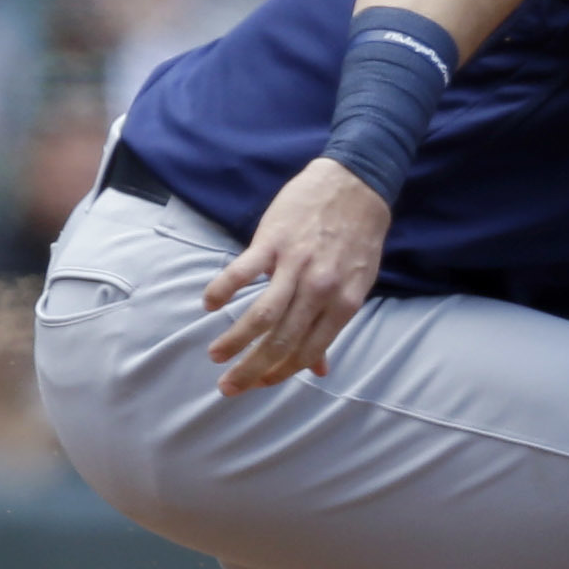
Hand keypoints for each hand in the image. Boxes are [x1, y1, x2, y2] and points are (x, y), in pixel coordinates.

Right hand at [203, 157, 388, 394]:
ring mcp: (295, 264)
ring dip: (235, 341)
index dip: (281, 372)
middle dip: (252, 370)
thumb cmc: (358, 236)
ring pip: (261, 315)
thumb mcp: (358, 283)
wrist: (357, 181)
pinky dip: (223, 290)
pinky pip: (242, 271)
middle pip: (281, 341)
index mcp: (344, 303)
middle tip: (228, 387)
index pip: (308, 350)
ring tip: (215, 356)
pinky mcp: (273, 240)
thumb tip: (319, 368)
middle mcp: (320, 289)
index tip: (259, 384)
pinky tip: (210, 305)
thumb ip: (333, 324)